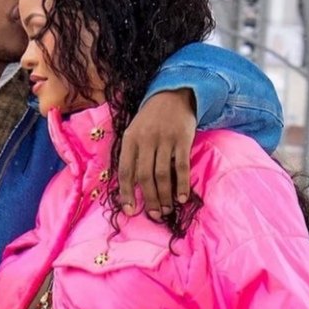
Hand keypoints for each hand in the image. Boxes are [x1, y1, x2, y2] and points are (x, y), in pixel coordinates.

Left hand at [118, 88, 195, 219]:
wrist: (173, 94)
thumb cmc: (151, 120)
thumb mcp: (134, 132)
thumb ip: (132, 156)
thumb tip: (130, 189)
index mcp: (130, 140)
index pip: (126, 171)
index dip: (126, 193)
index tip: (130, 211)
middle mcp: (145, 140)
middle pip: (144, 176)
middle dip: (149, 199)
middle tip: (155, 214)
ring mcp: (164, 139)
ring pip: (162, 174)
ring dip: (164, 195)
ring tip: (167, 209)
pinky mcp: (182, 139)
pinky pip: (181, 166)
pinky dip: (182, 184)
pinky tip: (182, 198)